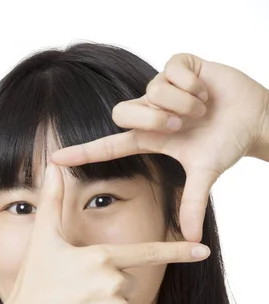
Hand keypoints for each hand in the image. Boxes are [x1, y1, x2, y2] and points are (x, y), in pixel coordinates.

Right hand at [4, 163, 210, 303]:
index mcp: (101, 257)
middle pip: (129, 283)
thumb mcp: (43, 241)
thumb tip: (53, 167)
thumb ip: (53, 202)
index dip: (177, 250)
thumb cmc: (33, 285)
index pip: (147, 252)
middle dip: (109, 289)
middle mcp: (112, 282)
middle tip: (77, 295)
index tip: (203, 251)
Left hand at [51, 53, 268, 242]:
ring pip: (152, 90)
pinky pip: (172, 70)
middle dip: (155, 119)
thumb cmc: (225, 142)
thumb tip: (193, 240)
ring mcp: (162, 87)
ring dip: (183, 103)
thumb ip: (193, 204)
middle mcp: (150, 112)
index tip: (54, 160)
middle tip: (182, 126)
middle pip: (123, 111)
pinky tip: (206, 90)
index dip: (83, 153)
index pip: (109, 146)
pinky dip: (193, 84)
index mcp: (150, 138)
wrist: (254, 117)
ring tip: (202, 109)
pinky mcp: (179, 64)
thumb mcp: (206, 173)